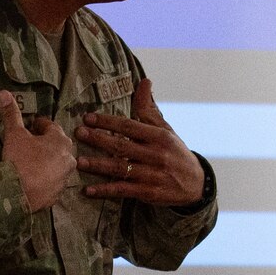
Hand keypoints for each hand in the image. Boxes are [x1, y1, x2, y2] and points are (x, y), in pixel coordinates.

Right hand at [0, 90, 74, 211]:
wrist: (17, 194)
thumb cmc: (19, 160)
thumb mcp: (14, 134)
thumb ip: (11, 114)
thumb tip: (4, 93)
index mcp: (60, 141)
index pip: (50, 127)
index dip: (38, 125)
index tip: (30, 126)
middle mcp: (68, 159)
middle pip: (56, 146)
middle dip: (44, 144)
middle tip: (29, 144)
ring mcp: (64, 178)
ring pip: (56, 165)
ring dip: (46, 162)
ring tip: (29, 163)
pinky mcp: (57, 195)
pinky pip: (52, 183)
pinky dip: (44, 180)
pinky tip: (32, 180)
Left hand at [74, 77, 205, 204]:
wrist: (195, 184)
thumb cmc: (174, 152)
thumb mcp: (165, 130)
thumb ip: (149, 109)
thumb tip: (144, 81)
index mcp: (159, 136)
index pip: (129, 126)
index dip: (108, 122)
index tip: (88, 118)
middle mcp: (156, 155)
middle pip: (122, 146)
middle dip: (99, 139)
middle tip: (79, 134)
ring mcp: (152, 175)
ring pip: (121, 169)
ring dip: (99, 166)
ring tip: (79, 162)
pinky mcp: (148, 193)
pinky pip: (123, 191)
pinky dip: (105, 191)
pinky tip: (88, 190)